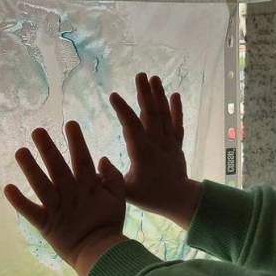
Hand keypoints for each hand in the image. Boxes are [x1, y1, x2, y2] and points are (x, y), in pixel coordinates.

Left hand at [3, 122, 127, 275]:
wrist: (102, 256)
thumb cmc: (109, 226)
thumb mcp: (119, 200)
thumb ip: (113, 178)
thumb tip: (102, 158)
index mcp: (89, 187)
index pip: (82, 159)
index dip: (76, 142)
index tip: (70, 124)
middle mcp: (72, 195)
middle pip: (58, 168)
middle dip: (48, 148)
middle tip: (37, 131)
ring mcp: (58, 209)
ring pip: (42, 185)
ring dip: (30, 168)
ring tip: (20, 151)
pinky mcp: (46, 224)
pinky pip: (31, 212)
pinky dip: (19, 201)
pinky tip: (7, 187)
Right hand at [110, 72, 200, 228]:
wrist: (179, 200)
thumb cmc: (149, 196)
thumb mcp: (126, 191)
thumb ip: (110, 178)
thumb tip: (97, 163)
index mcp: (142, 153)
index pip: (131, 127)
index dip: (123, 110)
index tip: (113, 95)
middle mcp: (156, 143)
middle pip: (150, 114)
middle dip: (145, 93)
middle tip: (140, 75)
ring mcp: (168, 142)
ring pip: (164, 115)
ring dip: (159, 95)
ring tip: (154, 78)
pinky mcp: (176, 144)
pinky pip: (177, 123)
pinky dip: (177, 109)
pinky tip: (174, 95)